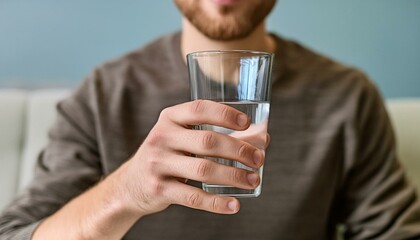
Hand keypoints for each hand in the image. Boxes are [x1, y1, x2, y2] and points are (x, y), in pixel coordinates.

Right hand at [118, 100, 267, 215]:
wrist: (131, 183)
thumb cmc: (168, 155)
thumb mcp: (183, 138)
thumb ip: (218, 135)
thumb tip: (263, 139)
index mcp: (169, 118)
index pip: (199, 109)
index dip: (225, 114)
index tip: (247, 123)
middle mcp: (162, 137)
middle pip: (207, 141)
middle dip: (239, 150)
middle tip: (259, 159)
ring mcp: (158, 164)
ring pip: (203, 170)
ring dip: (234, 176)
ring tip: (254, 180)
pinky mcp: (158, 189)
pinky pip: (193, 197)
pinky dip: (217, 203)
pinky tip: (234, 205)